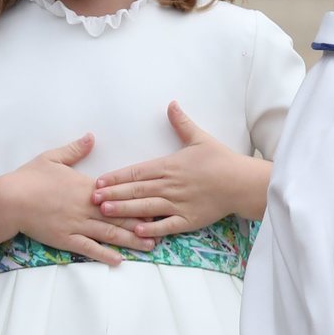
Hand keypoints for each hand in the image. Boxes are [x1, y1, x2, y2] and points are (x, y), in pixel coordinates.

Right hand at [4, 134, 152, 265]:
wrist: (9, 199)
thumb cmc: (30, 177)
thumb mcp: (53, 157)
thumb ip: (75, 149)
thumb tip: (91, 136)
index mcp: (86, 187)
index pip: (119, 194)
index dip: (139, 199)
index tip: (158, 201)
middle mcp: (86, 207)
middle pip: (120, 216)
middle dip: (143, 223)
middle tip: (165, 227)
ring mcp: (77, 225)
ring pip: (109, 234)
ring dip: (131, 240)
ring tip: (150, 246)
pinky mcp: (66, 239)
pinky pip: (89, 248)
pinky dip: (105, 255)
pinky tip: (119, 260)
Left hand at [92, 102, 267, 236]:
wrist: (241, 182)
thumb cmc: (221, 160)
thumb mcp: (200, 138)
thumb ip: (182, 123)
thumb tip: (171, 104)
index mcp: (169, 166)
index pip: (137, 172)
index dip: (116, 177)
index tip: (99, 180)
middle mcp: (170, 185)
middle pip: (136, 190)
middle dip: (112, 193)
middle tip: (91, 198)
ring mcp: (178, 204)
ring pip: (146, 207)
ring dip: (124, 209)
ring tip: (105, 212)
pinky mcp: (188, 219)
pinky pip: (167, 225)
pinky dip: (152, 228)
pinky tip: (137, 230)